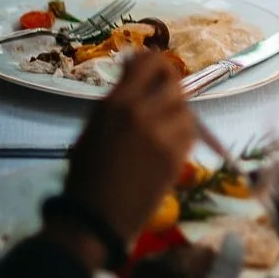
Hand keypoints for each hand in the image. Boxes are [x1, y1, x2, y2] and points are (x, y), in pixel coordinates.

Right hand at [63, 51, 197, 249]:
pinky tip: (171, 137)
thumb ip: (117, 98)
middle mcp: (142, 114)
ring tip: (164, 118)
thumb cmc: (87, 172)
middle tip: (161, 90)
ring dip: (177, 109)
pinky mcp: (178, 157)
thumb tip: (133, 71)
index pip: (148, 64)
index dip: (152, 61)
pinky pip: (190, 133)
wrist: (97, 216)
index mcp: (116, 104)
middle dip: (168, 83)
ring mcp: (163, 136)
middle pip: (173, 82)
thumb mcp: (94, 126)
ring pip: (185, 108)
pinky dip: (183, 131)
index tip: (148, 65)